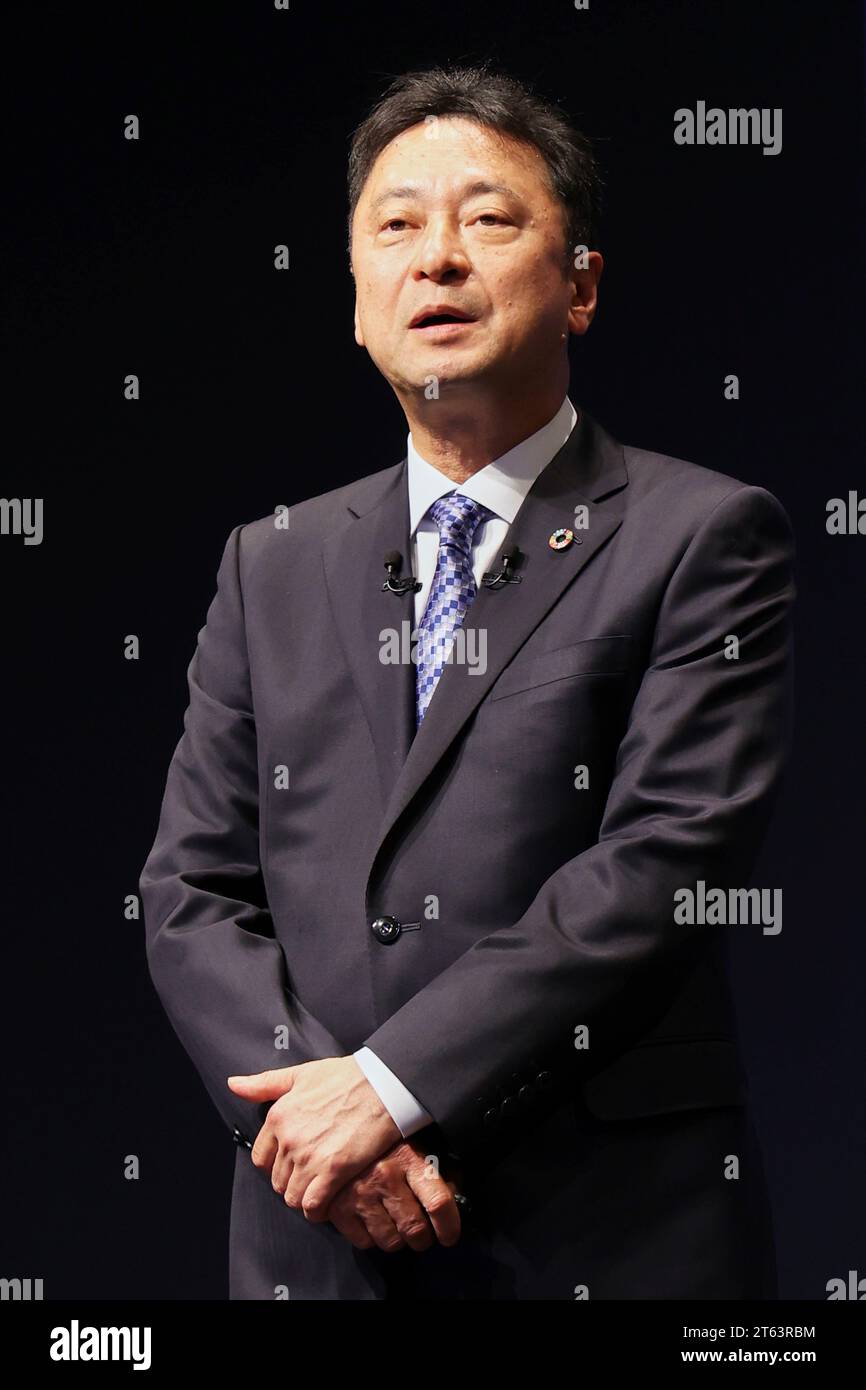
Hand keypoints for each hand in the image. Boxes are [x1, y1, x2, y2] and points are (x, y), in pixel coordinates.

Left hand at [226, 1057, 400, 1220]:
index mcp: (278, 1117)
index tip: (293, 1164)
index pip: (261, 1159)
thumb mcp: (301, 1074)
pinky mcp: (333, 1171)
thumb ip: (264, 1084)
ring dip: (304, 1198)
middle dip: (292, 1182)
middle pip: (277, 1181)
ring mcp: (309, 1157)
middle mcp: (289, 1139)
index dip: (276, 1165)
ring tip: (321, 1190)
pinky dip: (317, 1211)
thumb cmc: (346, 1077)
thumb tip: (233, 1084)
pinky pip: (312, 1205)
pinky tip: (328, 1204)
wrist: (383, 1084)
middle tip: (312, 1177)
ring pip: (292, 1197)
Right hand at [327, 1139, 463, 1252]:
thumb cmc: (384, 1140)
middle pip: (415, 1229)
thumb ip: (440, 1169)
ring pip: (391, 1241)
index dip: (449, 1226)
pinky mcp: (337, 1208)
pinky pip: (364, 1242)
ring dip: (397, 1239)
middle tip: (421, 1233)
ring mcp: (359, 1194)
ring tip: (395, 1223)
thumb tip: (455, 1196)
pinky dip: (371, 1237)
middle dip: (423, 1238)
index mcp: (409, 1157)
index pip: (438, 1202)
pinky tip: (372, 1219)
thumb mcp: (416, 1143)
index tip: (450, 1235)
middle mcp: (384, 1176)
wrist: (336, 1128)